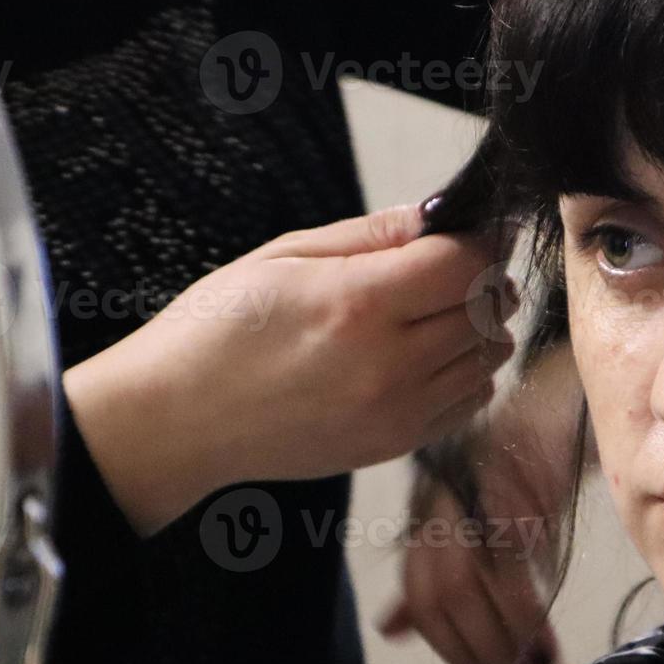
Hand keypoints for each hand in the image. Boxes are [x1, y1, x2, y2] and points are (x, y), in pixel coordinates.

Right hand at [65, 202, 518, 535]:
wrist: (176, 421)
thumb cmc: (214, 331)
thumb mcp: (283, 256)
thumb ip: (369, 236)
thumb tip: (432, 217)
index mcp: (358, 304)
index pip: (468, 264)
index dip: (482, 239)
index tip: (476, 229)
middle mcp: (388, 364)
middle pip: (487, 311)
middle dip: (483, 280)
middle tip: (452, 265)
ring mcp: (395, 412)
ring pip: (488, 360)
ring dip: (478, 328)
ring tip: (433, 311)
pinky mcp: (392, 445)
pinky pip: (468, 403)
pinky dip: (464, 375)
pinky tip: (423, 356)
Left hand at [378, 343, 585, 663]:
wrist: (561, 400)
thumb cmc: (521, 461)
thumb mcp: (469, 517)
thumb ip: (429, 573)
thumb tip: (393, 629)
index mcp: (427, 513)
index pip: (420, 593)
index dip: (447, 644)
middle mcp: (442, 502)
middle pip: (440, 596)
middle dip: (477, 654)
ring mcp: (477, 493)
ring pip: (472, 587)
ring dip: (507, 643)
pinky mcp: (517, 488)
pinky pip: (513, 565)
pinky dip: (529, 614)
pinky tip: (549, 638)